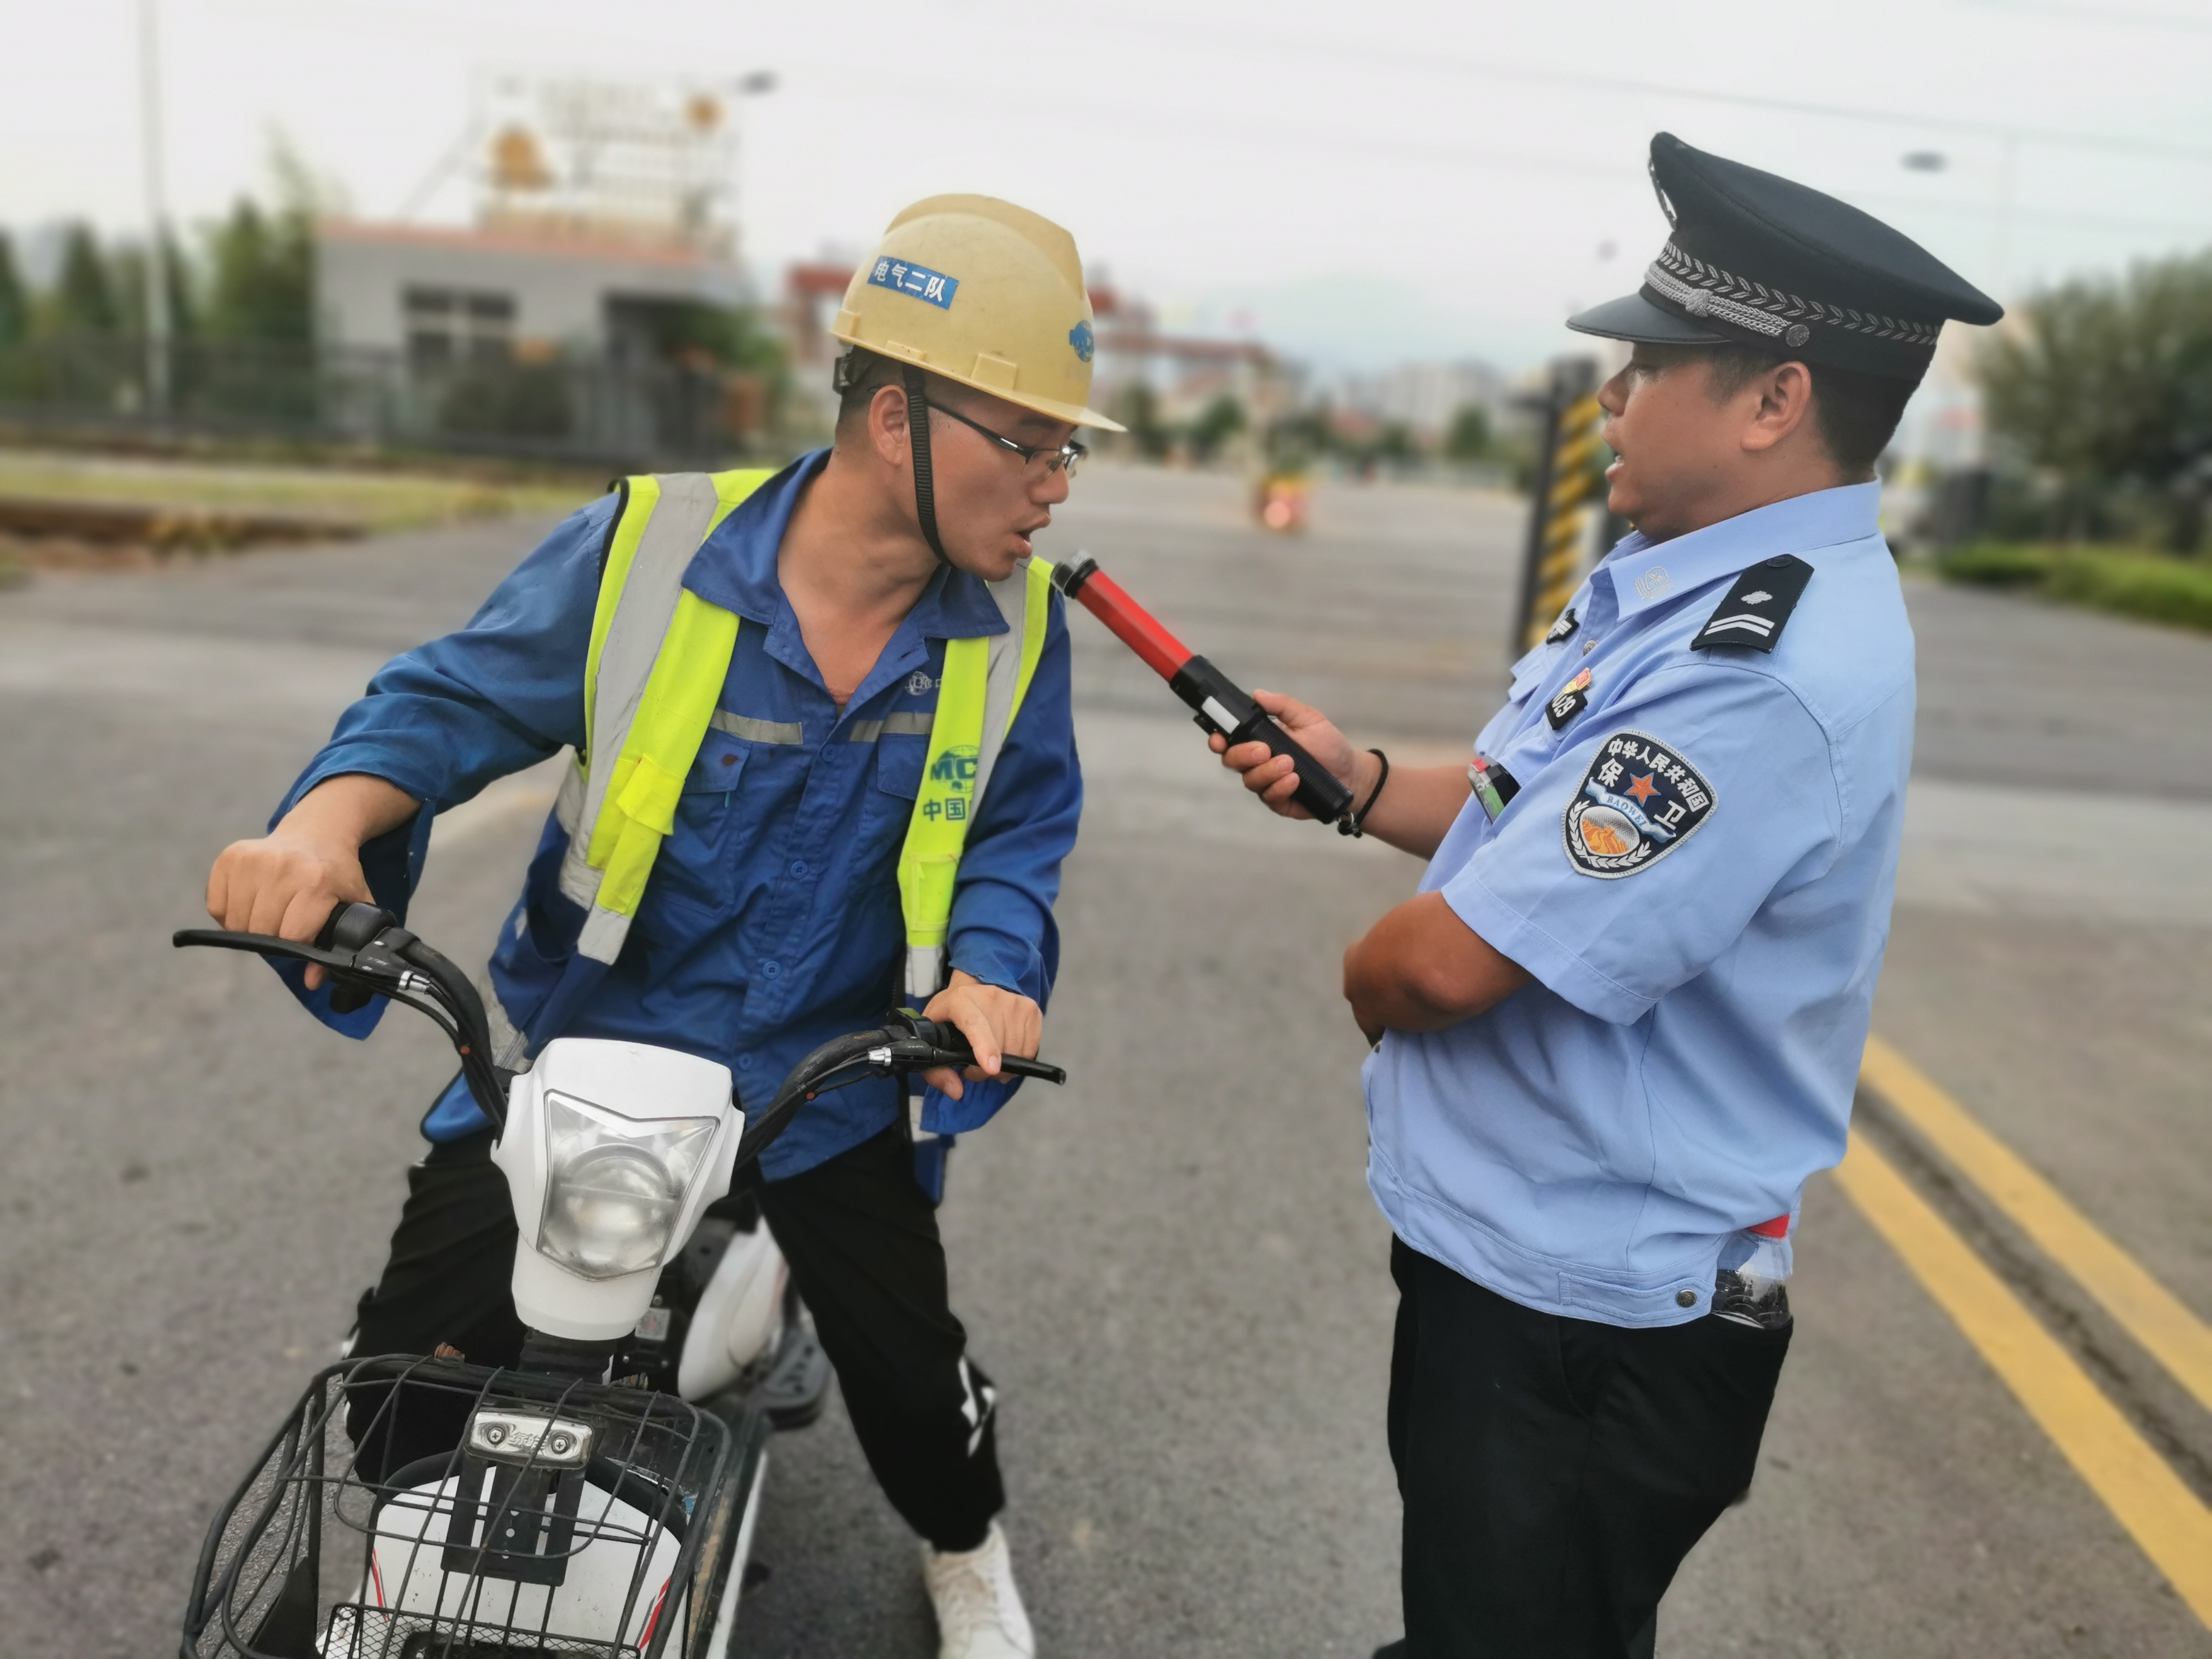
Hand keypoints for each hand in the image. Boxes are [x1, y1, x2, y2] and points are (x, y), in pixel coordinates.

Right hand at [204, 774, 416, 989]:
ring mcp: (252, 860)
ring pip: (235, 922)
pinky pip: (216, 906)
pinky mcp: (230, 857)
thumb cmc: (337, 874)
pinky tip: (251, 901)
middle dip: (272, 937)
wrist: (319, 832)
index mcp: (316, 881)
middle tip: (286, 924)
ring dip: (249, 927)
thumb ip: (339, 945)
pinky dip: (229, 913)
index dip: (297, 944)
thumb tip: (311, 981)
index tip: (306, 936)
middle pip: (260, 931)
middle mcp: (281, 867)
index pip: (291, 935)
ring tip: (271, 913)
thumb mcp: (352, 906)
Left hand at [919, 969, 1041, 1100]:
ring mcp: (1014, 1002)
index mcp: (960, 1000)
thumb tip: (956, 1092)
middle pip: (998, 1046)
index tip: (991, 1069)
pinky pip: (1031, 1049)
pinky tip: (1006, 1054)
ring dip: (1004, 1067)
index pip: (975, 1024)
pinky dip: (1020, 1060)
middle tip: (974, 1068)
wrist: (974, 988)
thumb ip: (936, 1069)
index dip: (984, 1047)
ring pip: (1017, 1051)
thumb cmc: (950, 1016)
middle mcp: (990, 996)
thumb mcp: (933, 1038)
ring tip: (989, 1059)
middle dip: (986, 1070)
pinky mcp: (1032, 1009)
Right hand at [1207, 689, 1367, 820]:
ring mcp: (1266, 783)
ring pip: (1249, 780)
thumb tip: (1258, 694)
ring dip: (1267, 771)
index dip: (1218, 739)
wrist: (1350, 774)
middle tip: (1265, 750)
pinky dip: (1280, 788)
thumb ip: (1283, 706)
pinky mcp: (1278, 801)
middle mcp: (1257, 762)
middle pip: (1232, 761)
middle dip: (1243, 755)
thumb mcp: (1309, 719)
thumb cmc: (1328, 745)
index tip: (1219, 739)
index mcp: (1260, 739)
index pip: (1229, 740)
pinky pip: (1268, 797)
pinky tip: (1295, 781)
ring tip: (1290, 765)